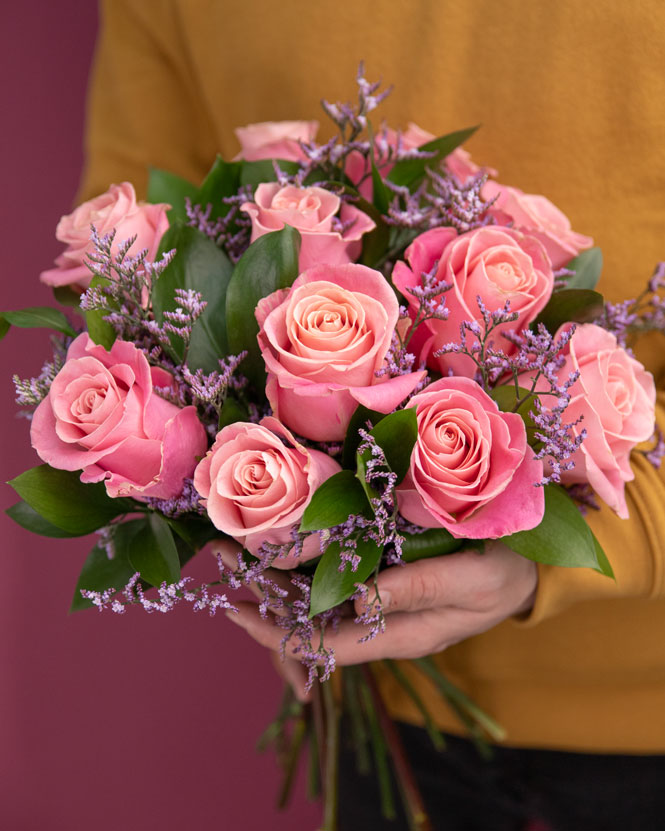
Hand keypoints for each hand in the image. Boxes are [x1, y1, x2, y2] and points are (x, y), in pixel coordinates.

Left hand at [226, 540, 537, 665]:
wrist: (526, 565)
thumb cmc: (504, 573)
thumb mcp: (470, 581)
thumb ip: (419, 590)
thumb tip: (359, 600)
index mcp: (398, 633)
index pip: (325, 644)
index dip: (278, 633)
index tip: (237, 612)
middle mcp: (380, 618)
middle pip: (309, 619)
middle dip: (262, 596)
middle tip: (220, 557)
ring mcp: (379, 596)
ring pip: (315, 596)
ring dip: (274, 574)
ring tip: (234, 546)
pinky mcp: (383, 572)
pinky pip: (333, 575)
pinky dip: (302, 560)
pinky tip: (279, 539)